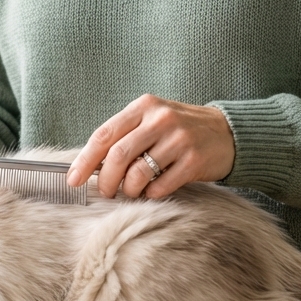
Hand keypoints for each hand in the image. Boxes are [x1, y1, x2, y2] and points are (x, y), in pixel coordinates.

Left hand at [67, 95, 234, 198]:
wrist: (227, 133)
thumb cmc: (181, 130)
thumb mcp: (153, 120)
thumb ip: (126, 135)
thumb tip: (91, 165)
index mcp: (144, 106)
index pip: (104, 134)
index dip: (85, 160)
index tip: (73, 179)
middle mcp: (160, 119)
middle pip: (117, 156)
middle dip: (106, 181)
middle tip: (107, 192)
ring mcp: (179, 139)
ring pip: (138, 173)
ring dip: (129, 189)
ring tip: (133, 190)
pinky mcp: (194, 160)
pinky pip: (161, 186)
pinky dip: (151, 194)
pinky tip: (155, 190)